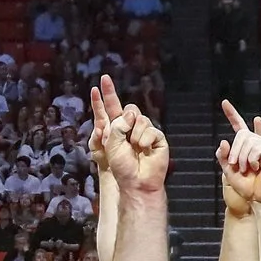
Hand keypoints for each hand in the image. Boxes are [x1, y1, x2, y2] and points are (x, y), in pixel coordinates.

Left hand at [93, 75, 168, 196]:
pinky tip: (145, 151)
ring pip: (140, 119)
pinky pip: (150, 130)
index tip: (103, 78)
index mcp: (117, 129)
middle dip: (127, 119)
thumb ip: (117, 126)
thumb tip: (131, 114)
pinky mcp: (157, 137)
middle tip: (126, 139)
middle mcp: (131, 127)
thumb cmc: (122, 167)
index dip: (108, 94)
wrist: (137, 181)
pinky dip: (145, 141)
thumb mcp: (111, 145)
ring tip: (136, 149)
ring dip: (134, 136)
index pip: (112, 107)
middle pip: (130, 109)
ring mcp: (145, 131)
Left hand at [215, 100, 260, 217]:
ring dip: (242, 158)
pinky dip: (251, 159)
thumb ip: (224, 157)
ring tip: (246, 169)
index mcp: (247, 145)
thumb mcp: (229, 171)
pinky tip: (256, 168)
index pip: (239, 126)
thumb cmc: (247, 187)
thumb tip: (223, 141)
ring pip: (248, 141)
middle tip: (235, 165)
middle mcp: (259, 142)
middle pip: (241, 133)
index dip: (232, 114)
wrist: (259, 199)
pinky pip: (256, 148)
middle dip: (234, 150)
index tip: (224, 102)